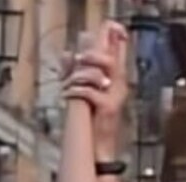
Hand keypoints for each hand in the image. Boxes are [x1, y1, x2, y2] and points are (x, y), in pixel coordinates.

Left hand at [62, 22, 128, 160]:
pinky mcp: (108, 107)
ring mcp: (115, 96)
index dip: (111, 30)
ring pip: (97, 72)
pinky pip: (89, 92)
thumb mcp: (85, 91)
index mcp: (116, 76)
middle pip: (108, 56)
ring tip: (67, 85)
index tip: (101, 34)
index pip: (117, 47)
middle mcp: (120, 83)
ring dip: (77, 77)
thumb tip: (66, 53)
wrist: (98, 147)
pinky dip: (74, 92)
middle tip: (76, 62)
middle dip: (89, 56)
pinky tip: (68, 96)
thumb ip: (77, 71)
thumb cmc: (91, 120)